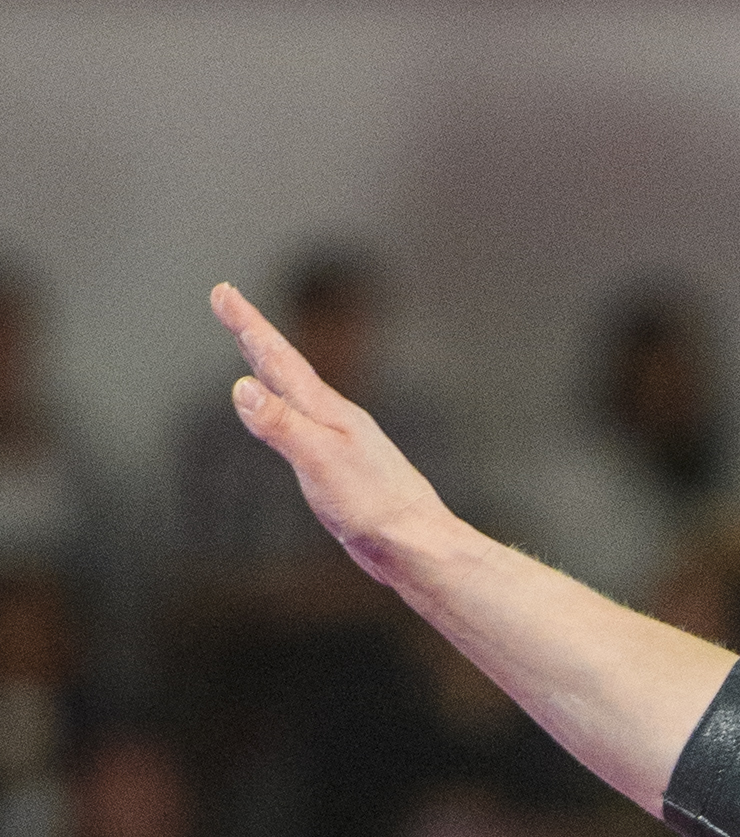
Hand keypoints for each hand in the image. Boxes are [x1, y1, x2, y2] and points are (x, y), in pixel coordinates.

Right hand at [207, 280, 448, 590]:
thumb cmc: (374, 507)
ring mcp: (341, 444)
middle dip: (252, 335)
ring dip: (270, 369)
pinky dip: (287, 410)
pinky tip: (291, 421)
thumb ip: (281, 424)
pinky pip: (304, 426)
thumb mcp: (318, 461)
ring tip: (253, 350)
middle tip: (228, 301)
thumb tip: (241, 387)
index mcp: (326, 411)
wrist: (420, 546)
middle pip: (285, 368)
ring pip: (296, 395)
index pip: (277, 358)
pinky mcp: (344, 472)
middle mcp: (334, 419)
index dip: (247, 324)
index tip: (222, 291)